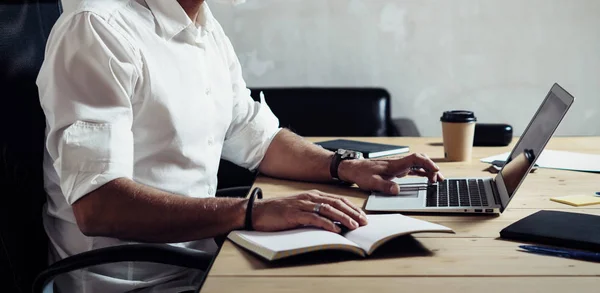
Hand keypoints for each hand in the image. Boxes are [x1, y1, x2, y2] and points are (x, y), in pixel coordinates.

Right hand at [252, 190, 367, 232]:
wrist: (257, 212)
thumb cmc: (278, 212)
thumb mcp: (301, 208)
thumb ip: (315, 211)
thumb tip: (334, 220)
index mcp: (312, 195)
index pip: (337, 199)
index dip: (352, 207)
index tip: (363, 216)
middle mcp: (309, 197)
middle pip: (336, 203)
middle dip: (352, 213)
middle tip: (364, 222)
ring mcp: (302, 205)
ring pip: (328, 209)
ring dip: (343, 218)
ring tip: (354, 226)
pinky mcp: (294, 214)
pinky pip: (314, 218)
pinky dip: (326, 223)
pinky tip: (335, 229)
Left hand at [338, 153, 443, 194]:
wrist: (353, 169)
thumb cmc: (362, 174)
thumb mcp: (372, 182)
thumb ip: (385, 186)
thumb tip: (397, 190)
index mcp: (395, 164)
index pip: (415, 159)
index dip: (427, 163)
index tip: (436, 170)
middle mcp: (398, 163)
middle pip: (420, 160)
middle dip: (431, 167)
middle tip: (438, 179)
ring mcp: (398, 166)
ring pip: (418, 164)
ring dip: (428, 170)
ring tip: (437, 179)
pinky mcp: (396, 169)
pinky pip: (412, 168)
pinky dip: (421, 172)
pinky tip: (427, 177)